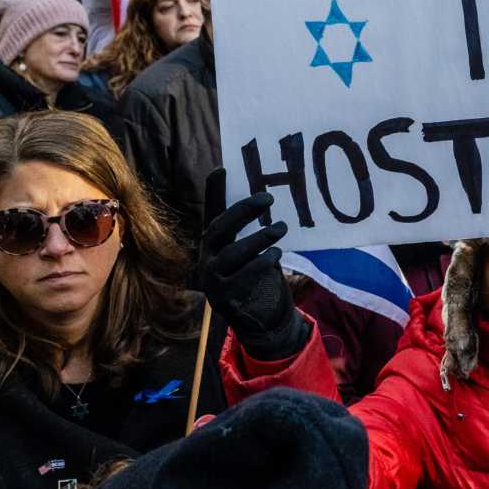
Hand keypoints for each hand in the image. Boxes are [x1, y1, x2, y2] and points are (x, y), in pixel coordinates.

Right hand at [199, 168, 306, 360]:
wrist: (259, 320)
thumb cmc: (258, 277)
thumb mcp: (255, 250)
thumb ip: (255, 230)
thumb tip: (270, 200)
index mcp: (215, 242)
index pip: (212, 211)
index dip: (214, 191)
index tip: (222, 168)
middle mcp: (208, 258)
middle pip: (218, 229)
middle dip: (242, 211)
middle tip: (268, 198)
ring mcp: (214, 279)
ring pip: (231, 254)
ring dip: (257, 238)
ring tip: (280, 229)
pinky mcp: (226, 298)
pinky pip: (242, 277)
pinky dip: (261, 264)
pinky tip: (276, 254)